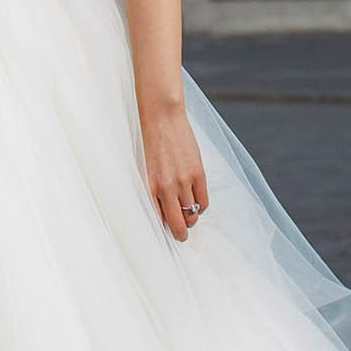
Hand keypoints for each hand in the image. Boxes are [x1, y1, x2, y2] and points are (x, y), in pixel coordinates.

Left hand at [139, 102, 208, 242]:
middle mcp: (167, 187)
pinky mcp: (198, 173)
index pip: (161, 221)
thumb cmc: (150, 142)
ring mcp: (184, 181)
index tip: (169, 233)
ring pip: (193, 214)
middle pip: (179, 223)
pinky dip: (200, 207)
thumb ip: (155, 189)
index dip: (167, 230)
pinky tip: (196, 202)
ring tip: (188, 215)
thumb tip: (164, 210)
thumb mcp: (146, 169)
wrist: (162, 117)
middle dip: (181, 232)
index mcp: (151, 187)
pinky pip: (203, 202)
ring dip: (191, 218)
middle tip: (181, 233)